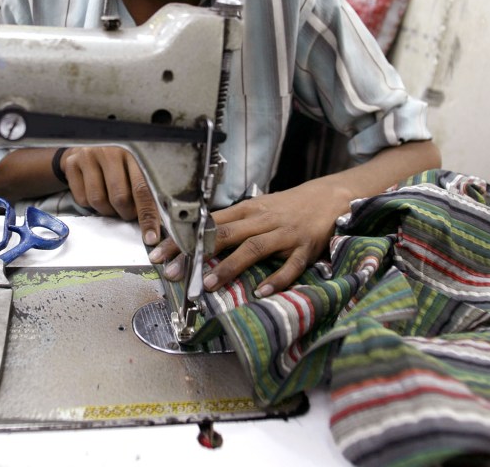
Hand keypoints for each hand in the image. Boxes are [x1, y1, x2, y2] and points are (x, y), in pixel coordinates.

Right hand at [62, 146, 162, 245]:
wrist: (82, 152)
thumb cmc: (113, 168)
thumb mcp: (130, 173)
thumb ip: (141, 194)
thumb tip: (153, 226)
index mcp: (131, 156)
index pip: (141, 189)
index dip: (147, 216)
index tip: (150, 238)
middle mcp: (110, 153)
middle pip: (119, 197)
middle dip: (125, 213)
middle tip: (126, 212)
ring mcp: (89, 157)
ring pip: (99, 200)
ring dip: (106, 211)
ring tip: (109, 202)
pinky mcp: (72, 164)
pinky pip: (82, 199)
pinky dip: (89, 205)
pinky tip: (93, 194)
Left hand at [149, 186, 343, 297]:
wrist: (330, 197)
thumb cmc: (287, 207)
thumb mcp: (258, 209)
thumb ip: (233, 224)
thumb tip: (199, 240)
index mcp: (248, 210)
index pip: (208, 224)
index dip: (183, 239)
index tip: (159, 253)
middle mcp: (262, 220)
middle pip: (225, 235)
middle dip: (197, 255)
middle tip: (174, 272)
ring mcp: (284, 234)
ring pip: (253, 248)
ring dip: (231, 267)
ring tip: (210, 285)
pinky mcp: (304, 248)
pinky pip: (289, 265)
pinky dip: (276, 278)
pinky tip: (262, 291)